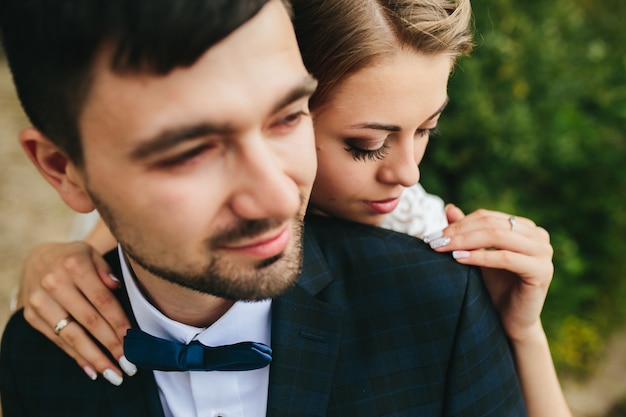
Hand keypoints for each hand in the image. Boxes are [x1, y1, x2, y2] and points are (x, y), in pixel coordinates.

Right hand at [18, 241, 133, 384]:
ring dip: (95, 358)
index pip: (103, 300)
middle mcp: (54, 283)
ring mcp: (40, 302)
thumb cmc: (74, 258)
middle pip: (89, 321)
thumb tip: (116, 285)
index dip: (120, 322)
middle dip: (112, 345)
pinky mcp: (31, 317)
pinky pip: (58, 341)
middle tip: (130, 364)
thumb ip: (106, 269)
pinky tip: (93, 369)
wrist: (37, 259)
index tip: (134, 341)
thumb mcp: (92, 253)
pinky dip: (77, 357)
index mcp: (74, 265)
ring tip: (114, 374)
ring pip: (72, 336)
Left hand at [427, 205, 553, 342]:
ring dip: (465, 241)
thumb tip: (449, 208)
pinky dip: (480, 257)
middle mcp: (538, 236)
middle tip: (434, 241)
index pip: (486, 217)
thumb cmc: (494, 288)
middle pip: (490, 225)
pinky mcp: (542, 270)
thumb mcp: (477, 256)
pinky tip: (458, 259)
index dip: (458, 224)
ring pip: (497, 237)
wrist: (510, 321)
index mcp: (524, 228)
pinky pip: (505, 258)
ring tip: (442, 249)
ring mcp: (544, 252)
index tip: (433, 235)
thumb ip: (467, 233)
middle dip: (458, 232)